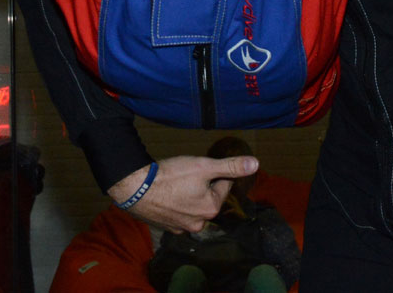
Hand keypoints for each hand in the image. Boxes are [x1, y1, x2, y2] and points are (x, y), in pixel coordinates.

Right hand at [107, 153, 258, 233]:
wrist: (136, 189)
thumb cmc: (171, 176)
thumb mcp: (203, 166)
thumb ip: (230, 166)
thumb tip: (256, 164)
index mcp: (211, 208)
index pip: (223, 185)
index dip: (215, 172)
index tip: (202, 166)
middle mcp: (199, 223)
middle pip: (208, 198)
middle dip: (203, 186)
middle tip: (188, 174)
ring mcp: (181, 228)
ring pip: (192, 207)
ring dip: (189, 196)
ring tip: (177, 184)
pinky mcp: (165, 228)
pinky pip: (177, 214)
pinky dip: (175, 205)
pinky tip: (167, 195)